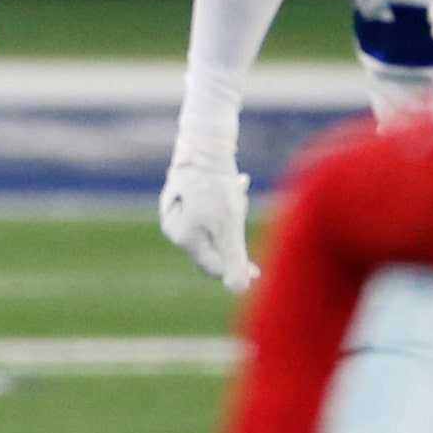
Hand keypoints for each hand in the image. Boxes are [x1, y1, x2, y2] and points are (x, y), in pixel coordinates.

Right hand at [160, 132, 257, 293]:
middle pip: (211, 246)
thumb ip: (234, 261)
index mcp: (183, 238)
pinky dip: (224, 201)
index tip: (259, 272)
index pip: (212, 266)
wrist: (206, 141)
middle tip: (249, 228)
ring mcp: (176, 207)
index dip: (237, 269)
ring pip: (211, 225)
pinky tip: (238, 183)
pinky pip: (207, 205)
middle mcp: (174, 226)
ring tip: (239, 196)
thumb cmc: (217, 187)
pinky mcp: (183, 189)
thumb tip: (238, 291)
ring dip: (230, 218)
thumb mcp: (230, 229)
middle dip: (233, 238)